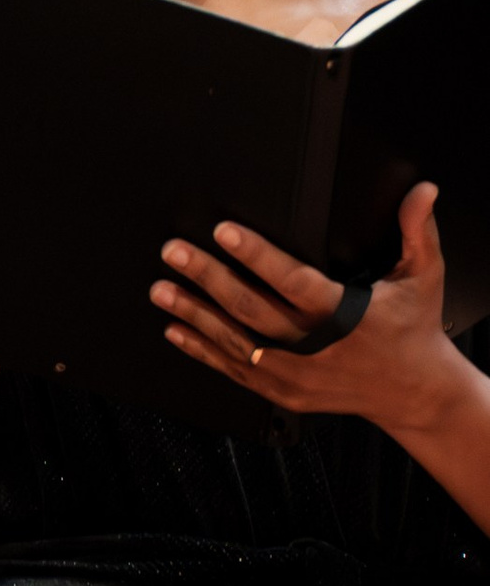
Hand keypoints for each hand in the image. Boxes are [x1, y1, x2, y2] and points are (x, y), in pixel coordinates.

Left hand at [154, 184, 473, 441]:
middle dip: (207, 277)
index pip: (292, 279)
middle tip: (174, 253)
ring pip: (234, 341)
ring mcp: (295, 373)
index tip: (223, 232)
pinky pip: (234, 371)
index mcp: (343, 314)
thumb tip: (422, 192)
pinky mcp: (284, 393)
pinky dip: (202, 350)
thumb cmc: (413, 329)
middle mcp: (314, 346)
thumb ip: (417, 231)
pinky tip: (176, 330)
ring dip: (194, 313)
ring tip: (162, 289)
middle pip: (250, 308)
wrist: (414, 392)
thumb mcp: (423, 277)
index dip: (256, 255)